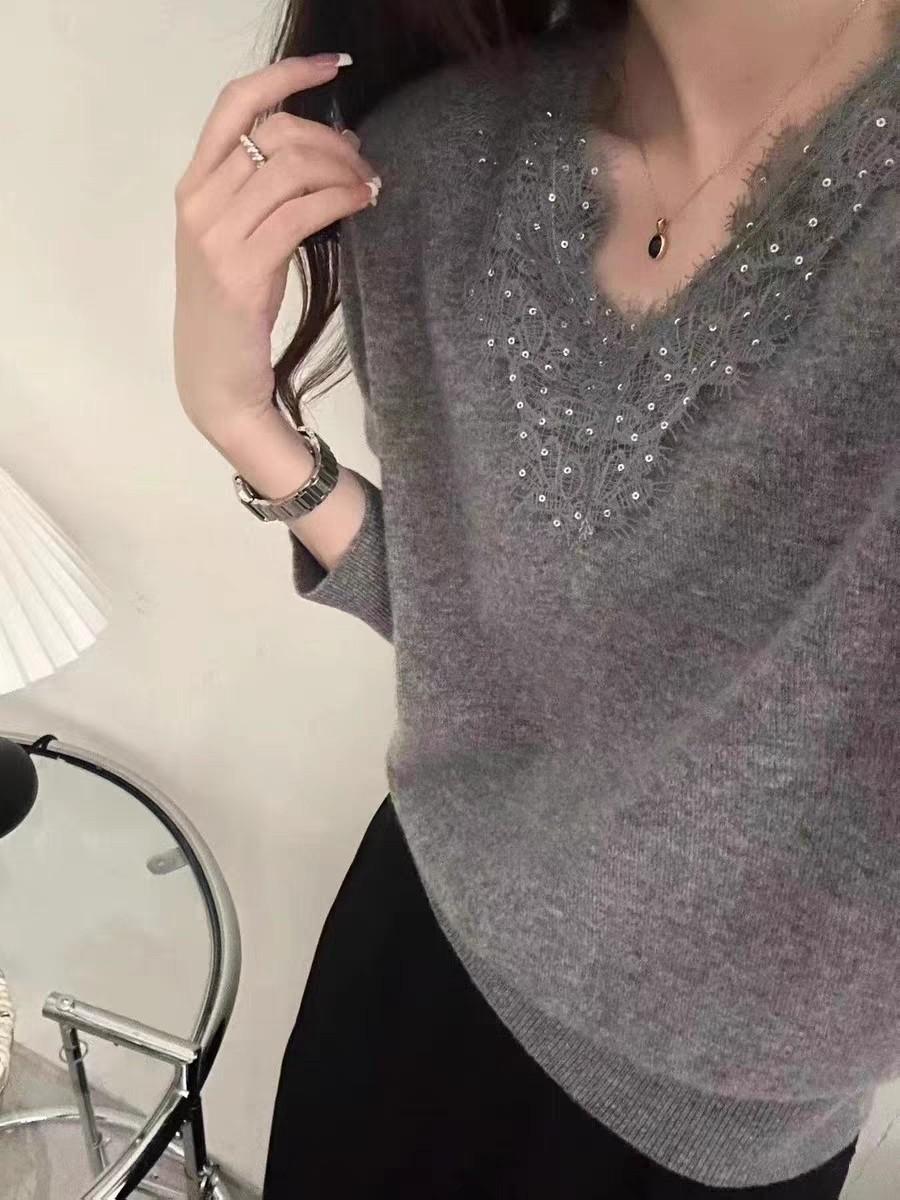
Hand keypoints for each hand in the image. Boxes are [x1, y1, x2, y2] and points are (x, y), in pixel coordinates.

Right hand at [173, 54, 379, 437]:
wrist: (215, 380)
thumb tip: (335, 143)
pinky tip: (364, 201)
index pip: (236, 103)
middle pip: (275, 133)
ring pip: (291, 168)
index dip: (286, 75)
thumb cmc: (235, 310)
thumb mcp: (242, 240)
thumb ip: (271, 192)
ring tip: (370, 183)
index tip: (333, 65)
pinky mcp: (241, 270)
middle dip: (331, 138)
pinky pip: (302, 213)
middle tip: (365, 160)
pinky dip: (341, 198)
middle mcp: (198, 201)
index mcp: (194, 186)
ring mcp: (215, 236)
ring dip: (342, 168)